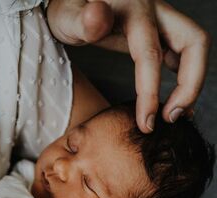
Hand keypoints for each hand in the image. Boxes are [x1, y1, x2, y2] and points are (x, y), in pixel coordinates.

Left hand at [47, 0, 209, 131]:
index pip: (151, 54)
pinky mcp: (158, 31)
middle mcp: (154, 11)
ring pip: (193, 48)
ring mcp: (159, 20)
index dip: (151, 92)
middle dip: (190, 85)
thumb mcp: (66, 15)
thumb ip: (82, 20)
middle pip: (193, 43)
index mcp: (133, 8)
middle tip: (170, 118)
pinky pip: (182, 53)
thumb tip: (98, 17)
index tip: (146, 123)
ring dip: (191, 83)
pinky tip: (172, 103)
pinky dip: (184, 78)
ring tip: (173, 115)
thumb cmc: (66, 9)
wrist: (71, 0)